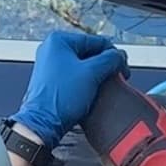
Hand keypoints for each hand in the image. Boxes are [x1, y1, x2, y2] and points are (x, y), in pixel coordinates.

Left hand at [15, 30, 127, 148]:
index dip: (113, 54)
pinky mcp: (51, 82)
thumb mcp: (92, 73)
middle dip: (104, 66)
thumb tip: (119, 56)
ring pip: (83, 66)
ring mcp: (49, 66)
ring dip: (96, 75)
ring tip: (104, 86)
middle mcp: (51, 51)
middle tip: (116, 77)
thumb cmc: (60, 99)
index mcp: (58, 40)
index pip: (96, 41)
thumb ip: (111, 60)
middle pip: (90, 53)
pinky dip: (86, 83)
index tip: (123, 66)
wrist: (43, 124)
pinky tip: (93, 92)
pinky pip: (75, 77)